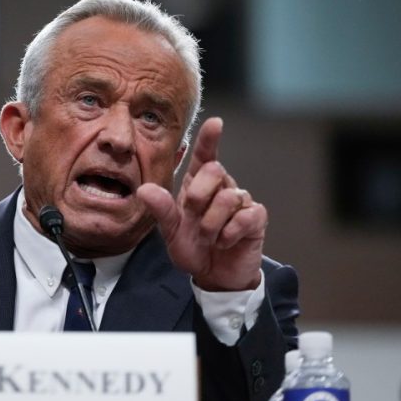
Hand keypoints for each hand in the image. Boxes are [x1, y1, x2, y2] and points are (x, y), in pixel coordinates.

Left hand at [137, 118, 266, 291]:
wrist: (214, 276)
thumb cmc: (194, 248)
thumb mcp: (172, 232)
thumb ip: (161, 210)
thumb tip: (144, 190)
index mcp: (198, 186)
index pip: (205, 156)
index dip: (209, 139)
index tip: (215, 123)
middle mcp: (221, 188)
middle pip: (215, 170)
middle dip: (199, 195)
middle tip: (193, 216)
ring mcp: (241, 202)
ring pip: (229, 196)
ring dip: (212, 223)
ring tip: (209, 238)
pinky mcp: (256, 218)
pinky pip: (245, 216)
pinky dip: (229, 233)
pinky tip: (224, 242)